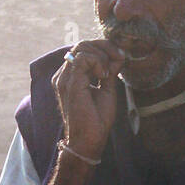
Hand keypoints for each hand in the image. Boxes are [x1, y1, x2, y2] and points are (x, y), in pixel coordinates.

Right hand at [52, 39, 124, 160]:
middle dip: (105, 47)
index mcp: (71, 76)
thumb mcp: (106, 90)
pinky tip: (102, 76)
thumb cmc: (96, 120)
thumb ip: (109, 71)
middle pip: (82, 44)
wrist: (89, 140)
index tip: (120, 58)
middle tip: (119, 60)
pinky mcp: (69, 82)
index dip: (104, 48)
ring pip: (82, 47)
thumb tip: (118, 55)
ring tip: (108, 74)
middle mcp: (64, 74)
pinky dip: (97, 62)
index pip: (83, 49)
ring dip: (102, 55)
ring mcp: (64, 77)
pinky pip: (82, 57)